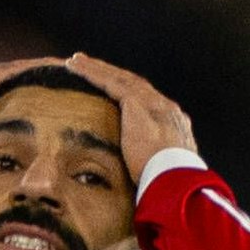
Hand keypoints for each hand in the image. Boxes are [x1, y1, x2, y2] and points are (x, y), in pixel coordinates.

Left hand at [62, 53, 195, 182]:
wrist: (174, 179)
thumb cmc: (168, 187)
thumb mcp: (162, 177)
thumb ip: (152, 173)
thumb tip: (142, 187)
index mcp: (175, 128)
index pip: (150, 106)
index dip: (131, 98)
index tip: (118, 96)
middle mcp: (166, 109)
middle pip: (135, 86)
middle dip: (115, 77)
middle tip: (94, 68)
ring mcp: (152, 103)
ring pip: (120, 79)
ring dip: (98, 69)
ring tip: (77, 62)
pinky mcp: (136, 102)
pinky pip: (109, 81)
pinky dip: (91, 72)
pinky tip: (74, 66)